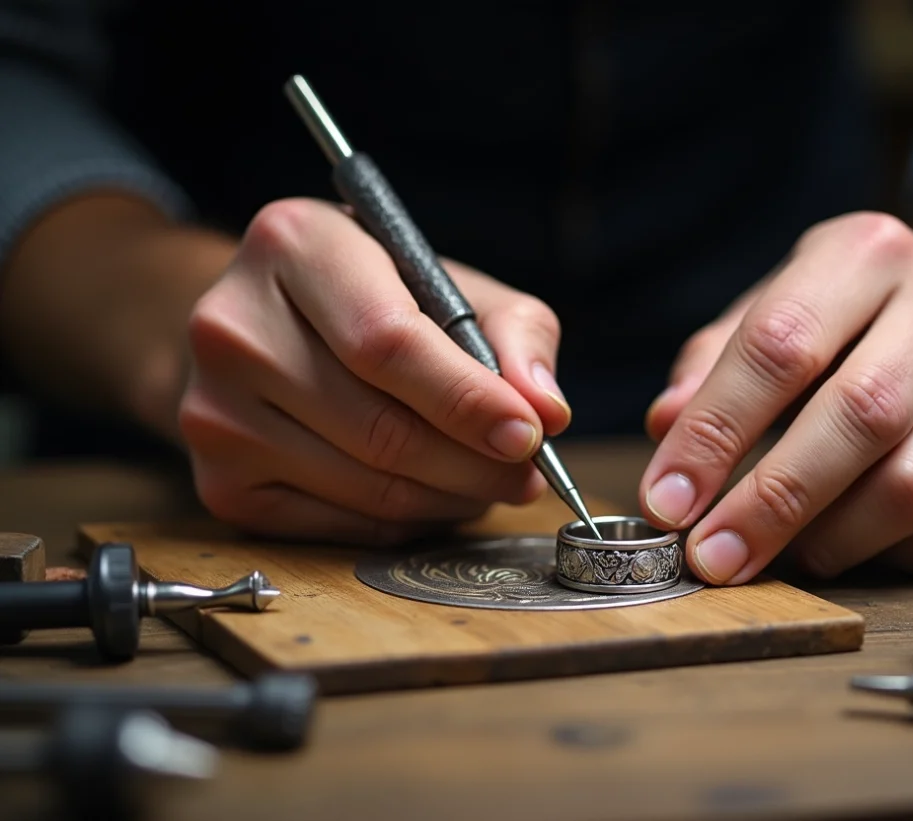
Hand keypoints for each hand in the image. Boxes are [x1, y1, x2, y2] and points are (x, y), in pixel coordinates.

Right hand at [179, 198, 570, 542]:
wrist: (264, 327)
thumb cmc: (372, 299)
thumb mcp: (449, 284)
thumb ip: (514, 333)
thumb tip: (546, 410)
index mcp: (294, 245)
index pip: (387, 342)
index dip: (466, 399)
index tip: (528, 434)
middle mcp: (233, 326)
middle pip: (379, 427)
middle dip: (473, 465)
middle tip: (525, 474)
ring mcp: (213, 410)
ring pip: (364, 485)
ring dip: (448, 497)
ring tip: (486, 481)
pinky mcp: (216, 481)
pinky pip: (338, 524)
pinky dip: (403, 521)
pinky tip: (430, 494)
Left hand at [639, 212, 912, 582]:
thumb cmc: (846, 327)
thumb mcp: (775, 310)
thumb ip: (714, 365)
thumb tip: (665, 426)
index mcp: (869, 254)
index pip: (780, 345)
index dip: (714, 431)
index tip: (666, 499)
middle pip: (857, 416)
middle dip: (770, 501)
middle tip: (711, 555)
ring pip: (910, 487)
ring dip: (826, 540)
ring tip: (773, 555)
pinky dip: (890, 557)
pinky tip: (850, 549)